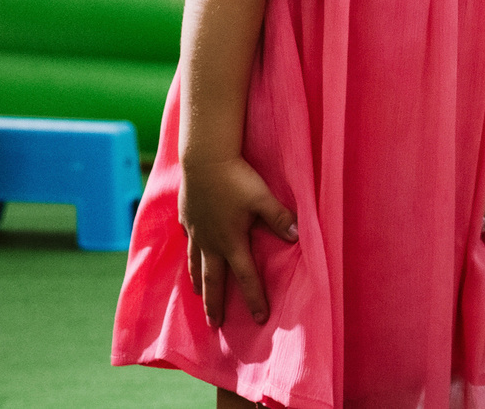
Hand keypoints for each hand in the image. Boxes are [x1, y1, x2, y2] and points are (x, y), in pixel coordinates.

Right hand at [180, 154, 296, 326]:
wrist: (204, 159)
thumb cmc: (236, 178)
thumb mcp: (262, 198)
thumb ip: (279, 218)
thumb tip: (298, 236)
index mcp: (232, 241)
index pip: (246, 276)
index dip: (254, 298)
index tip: (260, 319)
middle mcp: (211, 241)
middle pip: (212, 280)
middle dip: (214, 304)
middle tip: (214, 324)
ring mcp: (196, 230)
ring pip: (195, 263)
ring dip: (198, 282)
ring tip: (198, 295)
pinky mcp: (186, 216)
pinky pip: (187, 240)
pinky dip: (189, 252)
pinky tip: (190, 252)